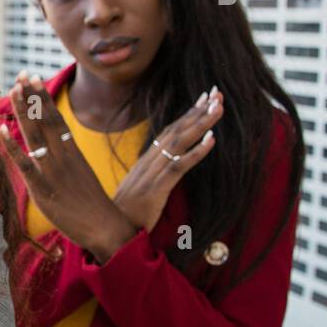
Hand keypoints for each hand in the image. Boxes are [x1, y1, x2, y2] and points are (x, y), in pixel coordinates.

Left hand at [0, 72, 136, 262]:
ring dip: (23, 111)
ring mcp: (53, 171)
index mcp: (73, 152)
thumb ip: (65, 159)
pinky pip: (25, 164)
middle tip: (21, 74)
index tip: (33, 78)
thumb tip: (48, 149)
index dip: (43, 97)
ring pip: (36, 135)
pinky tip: (0, 130)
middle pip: (45, 120)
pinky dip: (12, 147)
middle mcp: (63, 156)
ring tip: (14, 89)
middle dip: (32, 96)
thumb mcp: (80, 175)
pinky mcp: (43, 189)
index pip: (56, 118)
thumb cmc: (92, 205)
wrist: (107, 229)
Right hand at [112, 85, 222, 232]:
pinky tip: (212, 139)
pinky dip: (196, 151)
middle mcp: (148, 162)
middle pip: (175, 130)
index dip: (187, 115)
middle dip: (197, 110)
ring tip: (218, 106)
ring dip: (200, 123)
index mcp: (146, 162)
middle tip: (216, 92)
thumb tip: (164, 171)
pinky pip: (179, 166)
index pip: (169, 131)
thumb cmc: (125, 216)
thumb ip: (151, 178)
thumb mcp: (139, 191)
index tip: (203, 99)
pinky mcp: (156, 189)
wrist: (108, 233)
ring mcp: (151, 174)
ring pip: (179, 142)